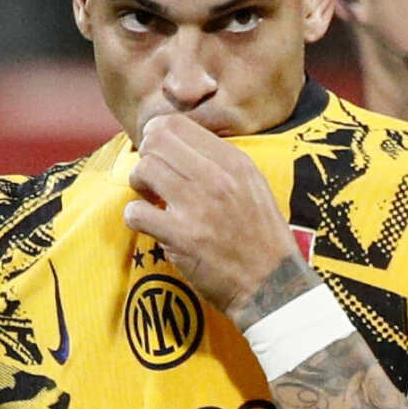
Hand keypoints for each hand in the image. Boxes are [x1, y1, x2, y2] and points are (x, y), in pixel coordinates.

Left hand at [122, 115, 296, 311]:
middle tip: (154, 180)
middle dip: (146, 158)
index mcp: (234, 162)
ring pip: (143, 170)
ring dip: (139, 186)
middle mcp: (216, 178)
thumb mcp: (254, 186)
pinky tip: (151, 225)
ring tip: (153, 201)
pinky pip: (135, 212)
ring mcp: (197, 207)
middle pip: (155, 141)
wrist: (272, 284)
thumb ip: (222, 162)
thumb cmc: (261, 237)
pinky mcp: (181, 237)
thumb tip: (180, 145)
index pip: (176, 124)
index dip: (157, 136)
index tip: (160, 156)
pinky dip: (135, 218)